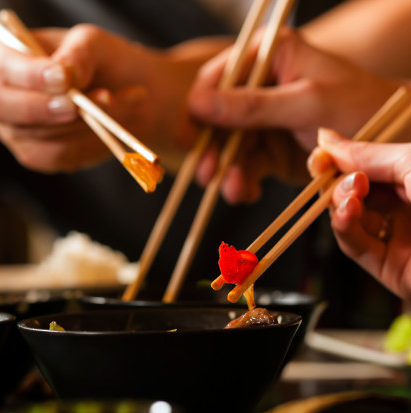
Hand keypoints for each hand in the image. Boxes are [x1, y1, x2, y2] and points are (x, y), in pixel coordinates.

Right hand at [0, 25, 207, 172]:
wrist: (133, 96)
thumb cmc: (107, 64)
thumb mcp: (96, 44)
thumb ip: (78, 53)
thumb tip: (65, 72)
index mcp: (8, 57)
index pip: (2, 68)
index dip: (29, 76)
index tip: (64, 78)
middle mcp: (5, 95)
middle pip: (1, 107)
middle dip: (41, 107)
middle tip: (76, 106)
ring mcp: (19, 129)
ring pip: (37, 133)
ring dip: (80, 122)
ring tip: (113, 101)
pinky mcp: (42, 154)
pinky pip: (58, 154)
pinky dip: (88, 140)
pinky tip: (109, 123)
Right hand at [188, 28, 400, 203]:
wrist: (386, 141)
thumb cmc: (358, 107)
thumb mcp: (306, 103)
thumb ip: (252, 106)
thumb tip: (198, 105)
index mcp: (268, 58)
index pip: (217, 78)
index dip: (199, 109)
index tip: (190, 138)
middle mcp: (260, 87)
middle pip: (218, 118)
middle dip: (213, 149)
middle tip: (206, 175)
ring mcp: (262, 120)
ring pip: (230, 147)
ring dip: (228, 171)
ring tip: (233, 190)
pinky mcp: (268, 148)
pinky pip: (246, 165)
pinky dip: (244, 181)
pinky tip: (248, 192)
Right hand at [308, 128, 410, 299]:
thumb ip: (368, 154)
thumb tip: (325, 138)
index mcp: (410, 177)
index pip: (362, 166)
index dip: (337, 159)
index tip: (319, 153)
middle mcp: (401, 204)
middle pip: (349, 191)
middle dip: (335, 179)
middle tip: (327, 170)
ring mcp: (394, 235)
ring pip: (346, 216)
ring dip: (339, 201)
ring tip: (352, 193)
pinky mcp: (387, 265)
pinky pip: (352, 244)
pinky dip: (343, 225)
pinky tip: (348, 210)